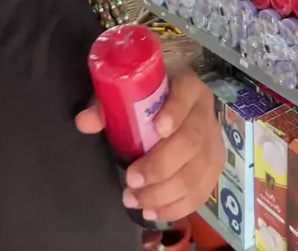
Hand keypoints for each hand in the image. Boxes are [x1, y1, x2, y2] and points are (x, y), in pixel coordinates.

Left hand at [75, 69, 225, 221]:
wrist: (180, 103)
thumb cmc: (149, 96)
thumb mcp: (128, 93)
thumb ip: (106, 106)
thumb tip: (83, 123)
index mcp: (187, 86)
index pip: (186, 94)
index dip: (175, 111)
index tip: (157, 129)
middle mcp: (205, 112)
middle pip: (191, 141)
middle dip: (160, 166)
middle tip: (132, 180)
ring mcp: (214, 141)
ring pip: (196, 172)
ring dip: (164, 193)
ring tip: (135, 200)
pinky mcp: (215, 166)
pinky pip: (201, 192)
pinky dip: (176, 207)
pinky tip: (153, 212)